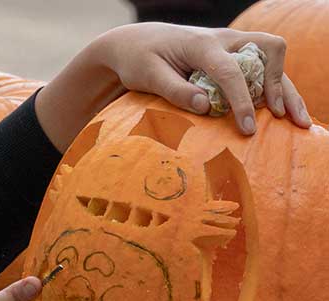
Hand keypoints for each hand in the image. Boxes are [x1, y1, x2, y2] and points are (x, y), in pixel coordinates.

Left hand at [99, 23, 310, 131]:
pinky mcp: (233, 55)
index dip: (242, 101)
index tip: (247, 128)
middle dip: (280, 84)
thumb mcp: (148, 76)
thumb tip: (205, 107)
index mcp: (201, 44)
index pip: (230, 71)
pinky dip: (274, 87)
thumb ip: (176, 91)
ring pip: (272, 58)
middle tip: (284, 118)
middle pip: (268, 50)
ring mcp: (231, 44)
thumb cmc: (139, 59)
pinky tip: (279, 112)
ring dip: (285, 88)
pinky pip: (262, 67)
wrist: (136, 42)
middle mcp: (223, 39)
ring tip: (297, 121)